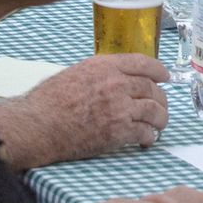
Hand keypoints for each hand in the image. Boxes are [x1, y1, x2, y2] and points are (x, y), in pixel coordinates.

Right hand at [7, 54, 170, 159]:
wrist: (37, 125)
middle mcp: (116, 83)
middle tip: (160, 106)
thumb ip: (101, 73)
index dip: (159, 70)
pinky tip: (146, 140)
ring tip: (159, 125)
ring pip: (154, 111)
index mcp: (105, 66)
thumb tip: (119, 77)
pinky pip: (145, 132)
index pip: (143, 63)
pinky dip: (149, 136)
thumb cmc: (48, 101)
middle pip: (152, 88)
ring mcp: (119, 107)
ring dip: (160, 119)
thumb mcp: (76, 73)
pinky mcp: (118, 131)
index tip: (165, 76)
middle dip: (160, 98)